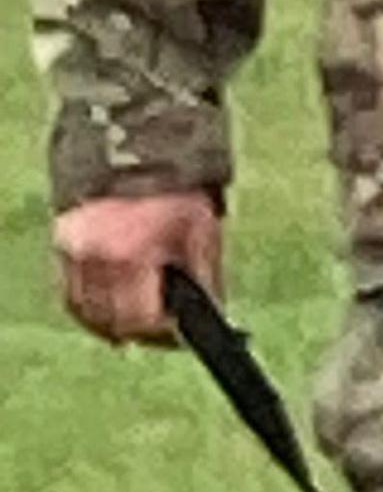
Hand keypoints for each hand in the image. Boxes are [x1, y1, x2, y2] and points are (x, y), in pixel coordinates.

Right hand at [53, 191, 223, 344]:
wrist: (139, 153)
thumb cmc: (178, 193)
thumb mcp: (202, 233)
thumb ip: (204, 278)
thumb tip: (211, 316)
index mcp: (132, 255)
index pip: (141, 319)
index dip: (163, 335)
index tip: (180, 338)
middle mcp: (96, 259)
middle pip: (113, 323)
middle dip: (143, 333)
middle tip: (165, 334)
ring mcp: (73, 254)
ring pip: (89, 314)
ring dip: (115, 325)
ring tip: (142, 324)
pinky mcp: (62, 247)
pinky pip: (74, 296)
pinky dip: (94, 308)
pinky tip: (116, 308)